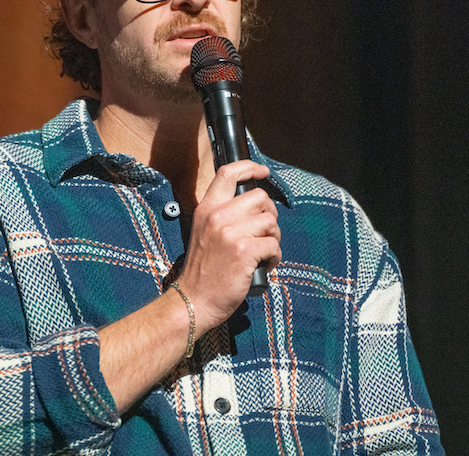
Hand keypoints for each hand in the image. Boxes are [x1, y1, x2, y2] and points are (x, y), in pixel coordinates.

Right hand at [178, 160, 280, 333]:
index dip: (250, 167)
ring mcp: (231, 233)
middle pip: (260, 198)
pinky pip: (274, 244)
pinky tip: (264, 265)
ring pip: (270, 222)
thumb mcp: (204, 232)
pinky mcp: (244, 251)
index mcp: (206, 209)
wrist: (193, 301)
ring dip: (273, 238)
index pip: (228, 173)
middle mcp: (217, 216)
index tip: (262, 172)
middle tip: (263, 233)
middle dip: (269, 215)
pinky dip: (275, 257)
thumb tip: (254, 205)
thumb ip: (222, 215)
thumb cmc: (203, 270)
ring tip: (262, 253)